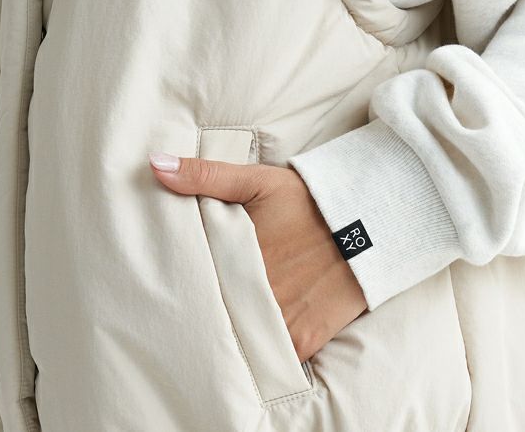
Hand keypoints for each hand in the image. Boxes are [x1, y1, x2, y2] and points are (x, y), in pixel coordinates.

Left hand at [148, 152, 367, 361]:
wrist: (369, 226)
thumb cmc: (309, 202)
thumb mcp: (257, 181)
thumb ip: (205, 176)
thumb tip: (155, 166)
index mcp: (236, 258)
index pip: (191, 281)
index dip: (175, 287)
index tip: (159, 290)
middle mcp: (255, 295)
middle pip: (211, 314)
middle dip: (195, 313)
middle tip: (174, 316)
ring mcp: (280, 322)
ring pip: (236, 339)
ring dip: (223, 336)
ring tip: (202, 335)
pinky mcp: (302, 340)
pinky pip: (268, 358)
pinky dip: (255, 354)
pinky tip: (242, 347)